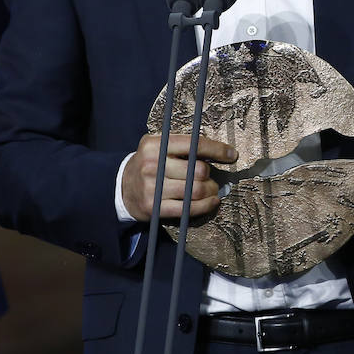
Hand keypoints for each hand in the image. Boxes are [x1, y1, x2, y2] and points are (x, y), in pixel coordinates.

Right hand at [121, 133, 237, 221]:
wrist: (122, 187)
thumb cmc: (148, 163)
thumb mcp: (157, 146)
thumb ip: (182, 145)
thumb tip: (218, 150)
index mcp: (155, 145)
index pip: (193, 144)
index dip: (217, 150)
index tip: (232, 155)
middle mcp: (152, 165)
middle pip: (198, 170)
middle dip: (211, 175)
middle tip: (214, 179)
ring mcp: (153, 188)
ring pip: (195, 191)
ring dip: (211, 191)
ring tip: (212, 190)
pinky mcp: (154, 208)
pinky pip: (188, 209)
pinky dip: (205, 206)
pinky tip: (212, 202)